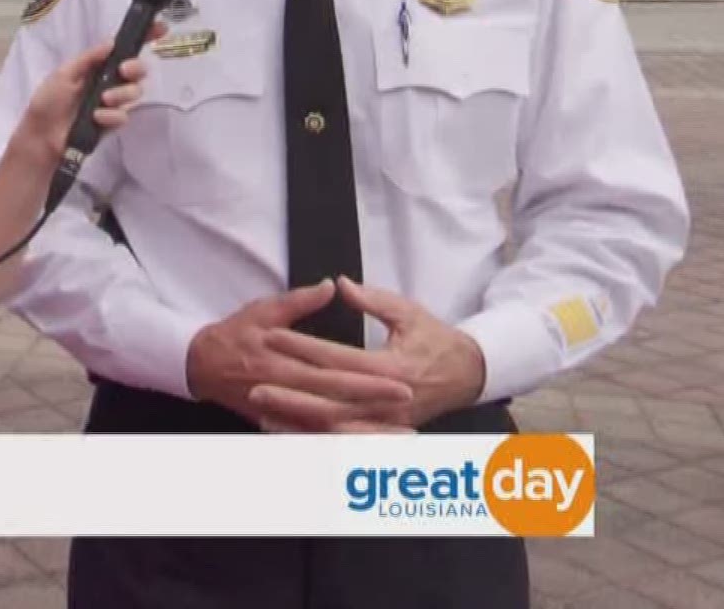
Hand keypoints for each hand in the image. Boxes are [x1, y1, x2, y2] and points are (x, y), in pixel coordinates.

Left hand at [17, 27, 165, 161]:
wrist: (41, 136)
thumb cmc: (48, 102)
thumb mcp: (64, 74)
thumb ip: (88, 58)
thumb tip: (111, 42)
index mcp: (97, 66)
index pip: (123, 49)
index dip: (144, 38)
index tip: (160, 29)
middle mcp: (108, 82)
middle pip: (137, 70)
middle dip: (136, 68)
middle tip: (124, 71)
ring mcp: (112, 103)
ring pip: (135, 92)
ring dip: (122, 93)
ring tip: (104, 100)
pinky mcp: (112, 123)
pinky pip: (123, 115)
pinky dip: (111, 115)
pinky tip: (97, 117)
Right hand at [185, 280, 414, 431]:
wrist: (198, 366)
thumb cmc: (232, 335)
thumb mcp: (261, 310)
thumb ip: (297, 301)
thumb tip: (331, 286)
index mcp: (282, 363)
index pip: (334, 375)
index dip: (370, 382)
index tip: (403, 383)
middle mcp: (283, 392)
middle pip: (338, 407)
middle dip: (377, 410)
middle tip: (410, 409)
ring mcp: (280, 413)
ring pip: (328, 430)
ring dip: (365, 435)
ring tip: (401, 438)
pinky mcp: (278, 425)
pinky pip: (314, 440)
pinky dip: (341, 446)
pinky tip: (367, 448)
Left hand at [253, 276, 486, 429]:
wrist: (468, 375)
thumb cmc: (435, 340)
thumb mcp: (408, 313)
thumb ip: (372, 300)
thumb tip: (339, 283)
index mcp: (392, 368)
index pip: (338, 359)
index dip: (303, 348)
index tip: (272, 337)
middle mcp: (387, 401)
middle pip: (331, 401)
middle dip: (291, 396)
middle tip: (255, 387)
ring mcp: (386, 423)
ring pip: (334, 428)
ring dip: (298, 423)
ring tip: (263, 414)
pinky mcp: (384, 433)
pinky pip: (343, 441)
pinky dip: (315, 439)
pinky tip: (289, 432)